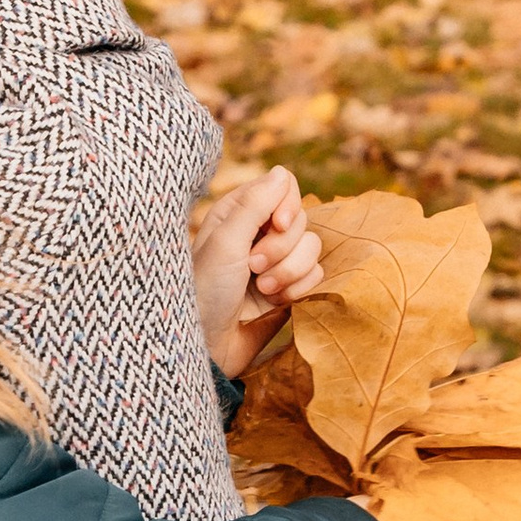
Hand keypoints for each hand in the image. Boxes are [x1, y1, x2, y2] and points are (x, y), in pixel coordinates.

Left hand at [193, 163, 323, 379]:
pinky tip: (275, 303)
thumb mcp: (225, 243)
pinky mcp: (289, 289)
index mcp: (238, 213)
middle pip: (301, 219)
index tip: (278, 225)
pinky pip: (316, 275)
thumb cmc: (205, 292)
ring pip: (312, 248)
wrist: (206, 348)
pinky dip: (298, 289)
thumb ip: (255, 204)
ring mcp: (275, 262)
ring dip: (289, 271)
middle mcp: (258, 233)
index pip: (283, 186)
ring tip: (261, 290)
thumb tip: (282, 172)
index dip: (288, 204)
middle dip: (282, 247)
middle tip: (253, 268)